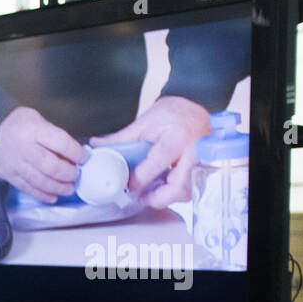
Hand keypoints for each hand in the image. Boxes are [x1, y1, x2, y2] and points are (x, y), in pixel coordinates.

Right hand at [0, 106, 86, 203]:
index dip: (77, 153)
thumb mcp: (37, 118)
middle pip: (52, 166)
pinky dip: (42, 195)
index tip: (84, 158)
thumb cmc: (18, 125)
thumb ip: (53, 134)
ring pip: (41, 181)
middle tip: (76, 174)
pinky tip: (53, 196)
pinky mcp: (10, 176)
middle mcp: (25, 148)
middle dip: (69, 173)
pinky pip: (28, 188)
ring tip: (69, 188)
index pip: (62, 144)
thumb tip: (72, 153)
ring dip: (59, 187)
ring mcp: (16, 164)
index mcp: (34, 131)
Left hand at [90, 95, 210, 207]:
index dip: (140, 179)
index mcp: (177, 138)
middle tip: (142, 197)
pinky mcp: (205, 167)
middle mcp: (194, 151)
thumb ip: (121, 138)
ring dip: (167, 196)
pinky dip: (176, 192)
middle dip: (158, 198)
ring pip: (187, 191)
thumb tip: (97, 146)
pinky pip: (192, 187)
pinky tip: (164, 187)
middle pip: (178, 187)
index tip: (128, 185)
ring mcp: (203, 160)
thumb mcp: (145, 122)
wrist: (195, 103)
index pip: (157, 164)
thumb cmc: (172, 112)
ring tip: (151, 192)